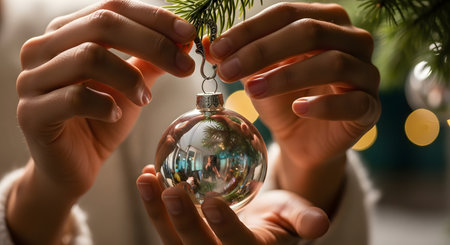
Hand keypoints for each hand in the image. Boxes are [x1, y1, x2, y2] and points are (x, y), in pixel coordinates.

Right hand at [9, 1, 194, 243]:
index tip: (189, 35)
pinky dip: (105, 104)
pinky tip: (116, 115)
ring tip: (146, 98)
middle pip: (102, 24)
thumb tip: (182, 40)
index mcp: (66, 33)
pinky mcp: (32, 113)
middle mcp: (43, 48)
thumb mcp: (131, 85)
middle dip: (153, 44)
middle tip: (184, 66)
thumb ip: (149, 60)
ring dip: (129, 77)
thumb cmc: (102, 120)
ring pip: (88, 56)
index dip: (154, 18)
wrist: (74, 166)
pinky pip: (75, 97)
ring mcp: (32, 79)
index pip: (112, 8)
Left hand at [137, 165, 329, 244]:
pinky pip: (164, 227)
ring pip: (174, 241)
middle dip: (185, 224)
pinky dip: (152, 205)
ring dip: (158, 213)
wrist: (254, 224)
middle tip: (173, 191)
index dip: (226, 229)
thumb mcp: (293, 214)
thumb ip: (303, 218)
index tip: (213, 202)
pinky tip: (146, 177)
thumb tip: (321, 223)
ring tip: (146, 179)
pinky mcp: (180, 240)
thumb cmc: (276, 217)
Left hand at [205, 2, 380, 210]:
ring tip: (253, 91)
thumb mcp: (257, 75)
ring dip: (288, 76)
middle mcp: (352, 40)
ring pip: (333, 62)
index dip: (250, 30)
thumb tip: (208, 44)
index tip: (217, 50)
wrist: (302, 140)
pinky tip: (298, 108)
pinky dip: (323, 104)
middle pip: (310, 32)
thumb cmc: (281, 99)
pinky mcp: (370, 107)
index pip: (286, 13)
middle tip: (229, 70)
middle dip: (263, 50)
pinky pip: (353, 102)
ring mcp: (366, 73)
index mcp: (325, 21)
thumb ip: (238, 57)